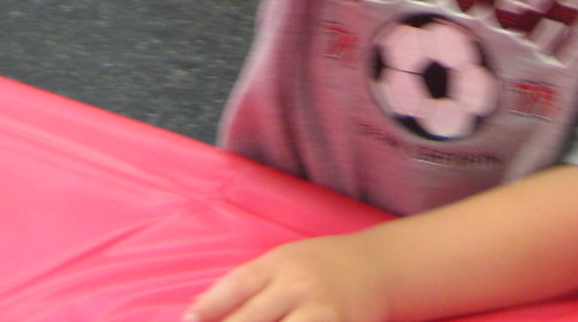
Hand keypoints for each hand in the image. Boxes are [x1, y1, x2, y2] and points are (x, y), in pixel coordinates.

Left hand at [184, 234, 391, 321]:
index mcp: (279, 264)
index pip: (236, 285)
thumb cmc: (323, 265)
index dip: (209, 307)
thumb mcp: (284, 261)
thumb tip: (197, 307)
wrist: (380, 267)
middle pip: (251, 318)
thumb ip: (246, 284)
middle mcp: (298, 284)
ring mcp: (322, 310)